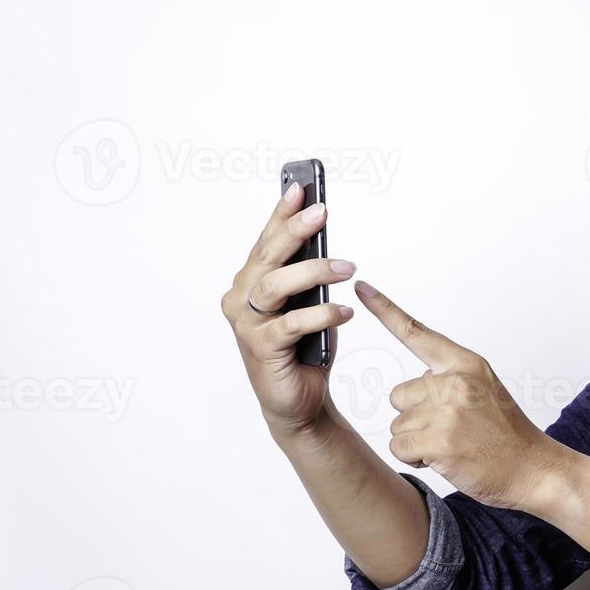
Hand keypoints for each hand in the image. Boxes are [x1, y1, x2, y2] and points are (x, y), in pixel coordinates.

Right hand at [220, 181, 357, 434]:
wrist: (299, 400)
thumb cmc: (304, 348)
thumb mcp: (309, 304)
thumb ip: (309, 277)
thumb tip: (326, 245)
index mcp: (252, 282)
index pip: (266, 241)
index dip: (281, 214)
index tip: (301, 189)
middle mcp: (241, 298)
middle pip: (267, 256)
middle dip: (294, 230)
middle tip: (322, 213)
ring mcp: (247, 323)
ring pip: (276, 285)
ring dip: (314, 271)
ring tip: (347, 268)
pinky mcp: (261, 348)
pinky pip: (290, 324)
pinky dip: (320, 314)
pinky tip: (343, 312)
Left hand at [356, 280, 562, 511]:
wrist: (533, 468)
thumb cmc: (507, 435)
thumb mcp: (485, 389)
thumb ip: (451, 378)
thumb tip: (419, 380)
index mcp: (466, 364)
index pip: (417, 333)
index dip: (385, 310)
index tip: (363, 288)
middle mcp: (455, 382)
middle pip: (398, 395)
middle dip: (416, 417)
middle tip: (452, 429)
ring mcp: (447, 411)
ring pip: (398, 424)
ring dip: (417, 440)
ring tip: (454, 445)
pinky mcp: (439, 441)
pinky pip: (400, 446)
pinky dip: (416, 458)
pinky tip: (446, 458)